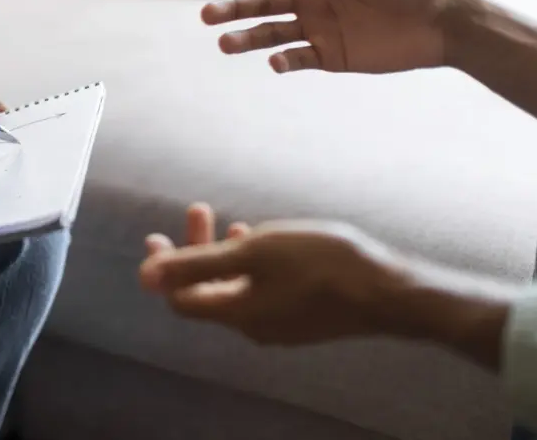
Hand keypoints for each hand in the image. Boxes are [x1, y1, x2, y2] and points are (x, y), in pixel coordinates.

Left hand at [139, 206, 408, 344]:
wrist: (390, 291)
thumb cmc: (322, 265)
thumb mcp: (254, 252)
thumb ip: (197, 264)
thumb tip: (145, 276)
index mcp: (237, 313)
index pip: (181, 297)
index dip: (165, 266)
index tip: (158, 234)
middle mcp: (254, 326)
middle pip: (208, 291)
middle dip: (195, 250)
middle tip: (198, 211)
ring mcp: (280, 324)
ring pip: (236, 288)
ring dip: (224, 255)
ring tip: (232, 223)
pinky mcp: (302, 317)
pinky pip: (262, 291)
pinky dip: (251, 265)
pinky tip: (265, 241)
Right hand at [201, 0, 454, 73]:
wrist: (442, 22)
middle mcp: (308, 1)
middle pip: (258, 4)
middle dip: (231, 8)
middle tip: (206, 15)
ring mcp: (316, 29)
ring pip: (270, 34)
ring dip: (246, 39)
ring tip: (223, 44)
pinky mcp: (329, 57)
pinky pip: (298, 59)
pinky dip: (284, 61)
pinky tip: (275, 62)